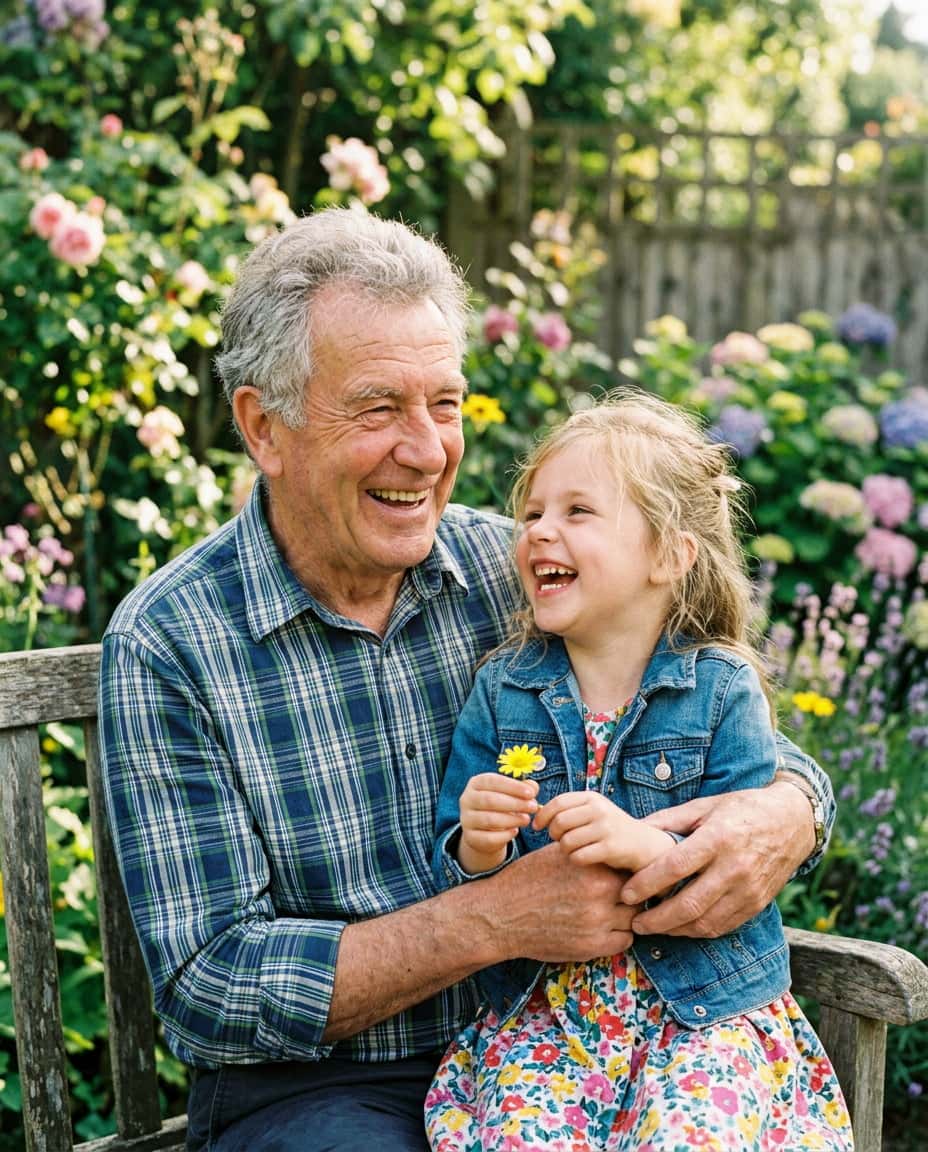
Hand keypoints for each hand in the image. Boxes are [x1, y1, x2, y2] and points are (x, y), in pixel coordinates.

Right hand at [457, 772, 537, 872]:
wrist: (485, 832)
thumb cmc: (501, 806)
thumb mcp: (511, 794)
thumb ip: (524, 788)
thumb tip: (533, 787)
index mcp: (476, 783)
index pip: (492, 781)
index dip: (512, 787)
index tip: (531, 793)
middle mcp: (467, 799)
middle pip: (490, 800)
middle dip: (515, 803)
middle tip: (533, 807)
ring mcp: (466, 819)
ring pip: (489, 820)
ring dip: (512, 819)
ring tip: (526, 819)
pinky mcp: (470, 837)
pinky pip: (488, 837)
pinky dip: (504, 835)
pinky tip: (515, 831)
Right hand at [482, 843, 638, 961]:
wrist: (501, 914)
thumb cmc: (527, 880)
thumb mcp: (557, 854)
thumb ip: (587, 853)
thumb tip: (608, 848)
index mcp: (592, 867)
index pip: (629, 866)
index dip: (625, 870)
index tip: (619, 874)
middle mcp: (599, 893)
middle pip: (636, 892)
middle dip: (629, 892)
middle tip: (618, 894)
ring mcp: (597, 921)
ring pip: (634, 917)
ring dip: (625, 915)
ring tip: (611, 911)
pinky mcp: (591, 946)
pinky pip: (624, 940)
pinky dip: (618, 934)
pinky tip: (604, 927)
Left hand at [533, 791, 672, 870]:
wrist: (644, 845)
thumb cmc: (610, 829)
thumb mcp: (593, 812)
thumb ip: (570, 810)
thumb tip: (536, 813)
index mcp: (592, 798)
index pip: (558, 802)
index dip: (542, 815)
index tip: (537, 826)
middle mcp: (599, 809)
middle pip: (559, 822)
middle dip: (553, 835)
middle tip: (557, 841)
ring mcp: (606, 828)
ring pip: (567, 841)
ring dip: (564, 849)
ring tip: (572, 850)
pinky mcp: (611, 848)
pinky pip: (579, 856)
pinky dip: (576, 860)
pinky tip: (582, 859)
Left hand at [621, 781, 813, 937]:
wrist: (793, 822)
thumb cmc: (742, 809)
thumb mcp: (705, 806)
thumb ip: (669, 820)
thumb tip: (634, 830)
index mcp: (718, 838)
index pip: (676, 867)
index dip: (647, 884)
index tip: (626, 893)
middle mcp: (735, 867)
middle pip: (690, 904)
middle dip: (657, 919)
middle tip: (634, 921)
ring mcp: (749, 890)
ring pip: (706, 922)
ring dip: (674, 930)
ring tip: (652, 926)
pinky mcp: (757, 904)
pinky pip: (723, 926)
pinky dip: (697, 930)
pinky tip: (679, 926)